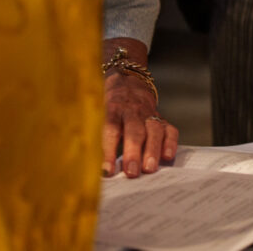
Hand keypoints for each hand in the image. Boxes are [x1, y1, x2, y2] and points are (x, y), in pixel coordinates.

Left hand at [102, 38, 178, 177]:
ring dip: (152, 150)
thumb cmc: (106, 104)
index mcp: (112, 110)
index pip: (110, 130)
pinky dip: (170, 143)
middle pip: (134, 131)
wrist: (127, 80)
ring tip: (149, 169)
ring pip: (153, 130)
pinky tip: (168, 156)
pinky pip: (169, 129)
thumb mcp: (95, 111)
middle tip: (132, 172)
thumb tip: (82, 161)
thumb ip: (91, 131)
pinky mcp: (161, 119)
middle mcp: (131, 111)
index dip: (108, 150)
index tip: (106, 171)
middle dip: (133, 152)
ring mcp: (148, 115)